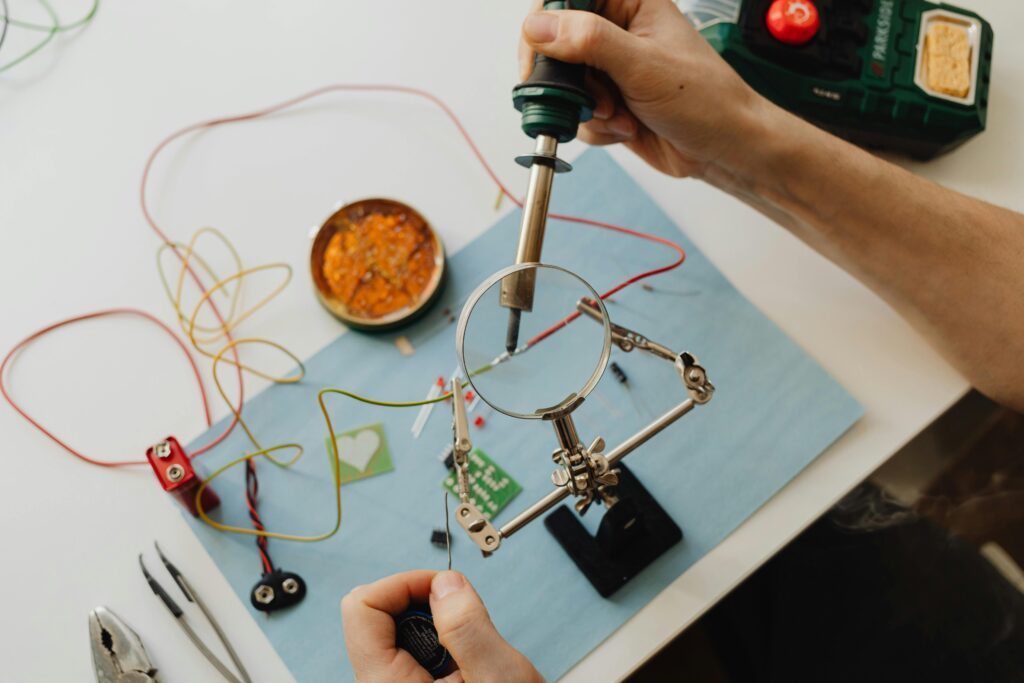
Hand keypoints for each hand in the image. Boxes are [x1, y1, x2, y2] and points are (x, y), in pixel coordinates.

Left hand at [341, 570, 543, 681]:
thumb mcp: (498, 678)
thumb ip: (468, 625)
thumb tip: (444, 584)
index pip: (361, 607)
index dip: (404, 583)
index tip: (444, 587)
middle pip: (373, 617)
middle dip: (423, 607)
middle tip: (465, 625)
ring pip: (392, 637)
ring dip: (434, 631)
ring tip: (469, 657)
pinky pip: (406, 658)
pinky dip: (437, 651)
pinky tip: (463, 672)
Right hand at [519, 0, 765, 177]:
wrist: (724, 148)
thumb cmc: (705, 98)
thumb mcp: (643, 64)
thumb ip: (589, 41)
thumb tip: (538, 27)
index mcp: (628, 3)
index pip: (566, 0)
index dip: (544, 28)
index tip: (539, 61)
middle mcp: (616, 32)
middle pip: (556, 48)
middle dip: (571, 83)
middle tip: (590, 99)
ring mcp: (611, 69)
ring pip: (566, 87)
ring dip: (589, 110)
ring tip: (622, 115)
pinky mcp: (610, 103)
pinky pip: (579, 114)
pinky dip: (598, 128)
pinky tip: (628, 128)